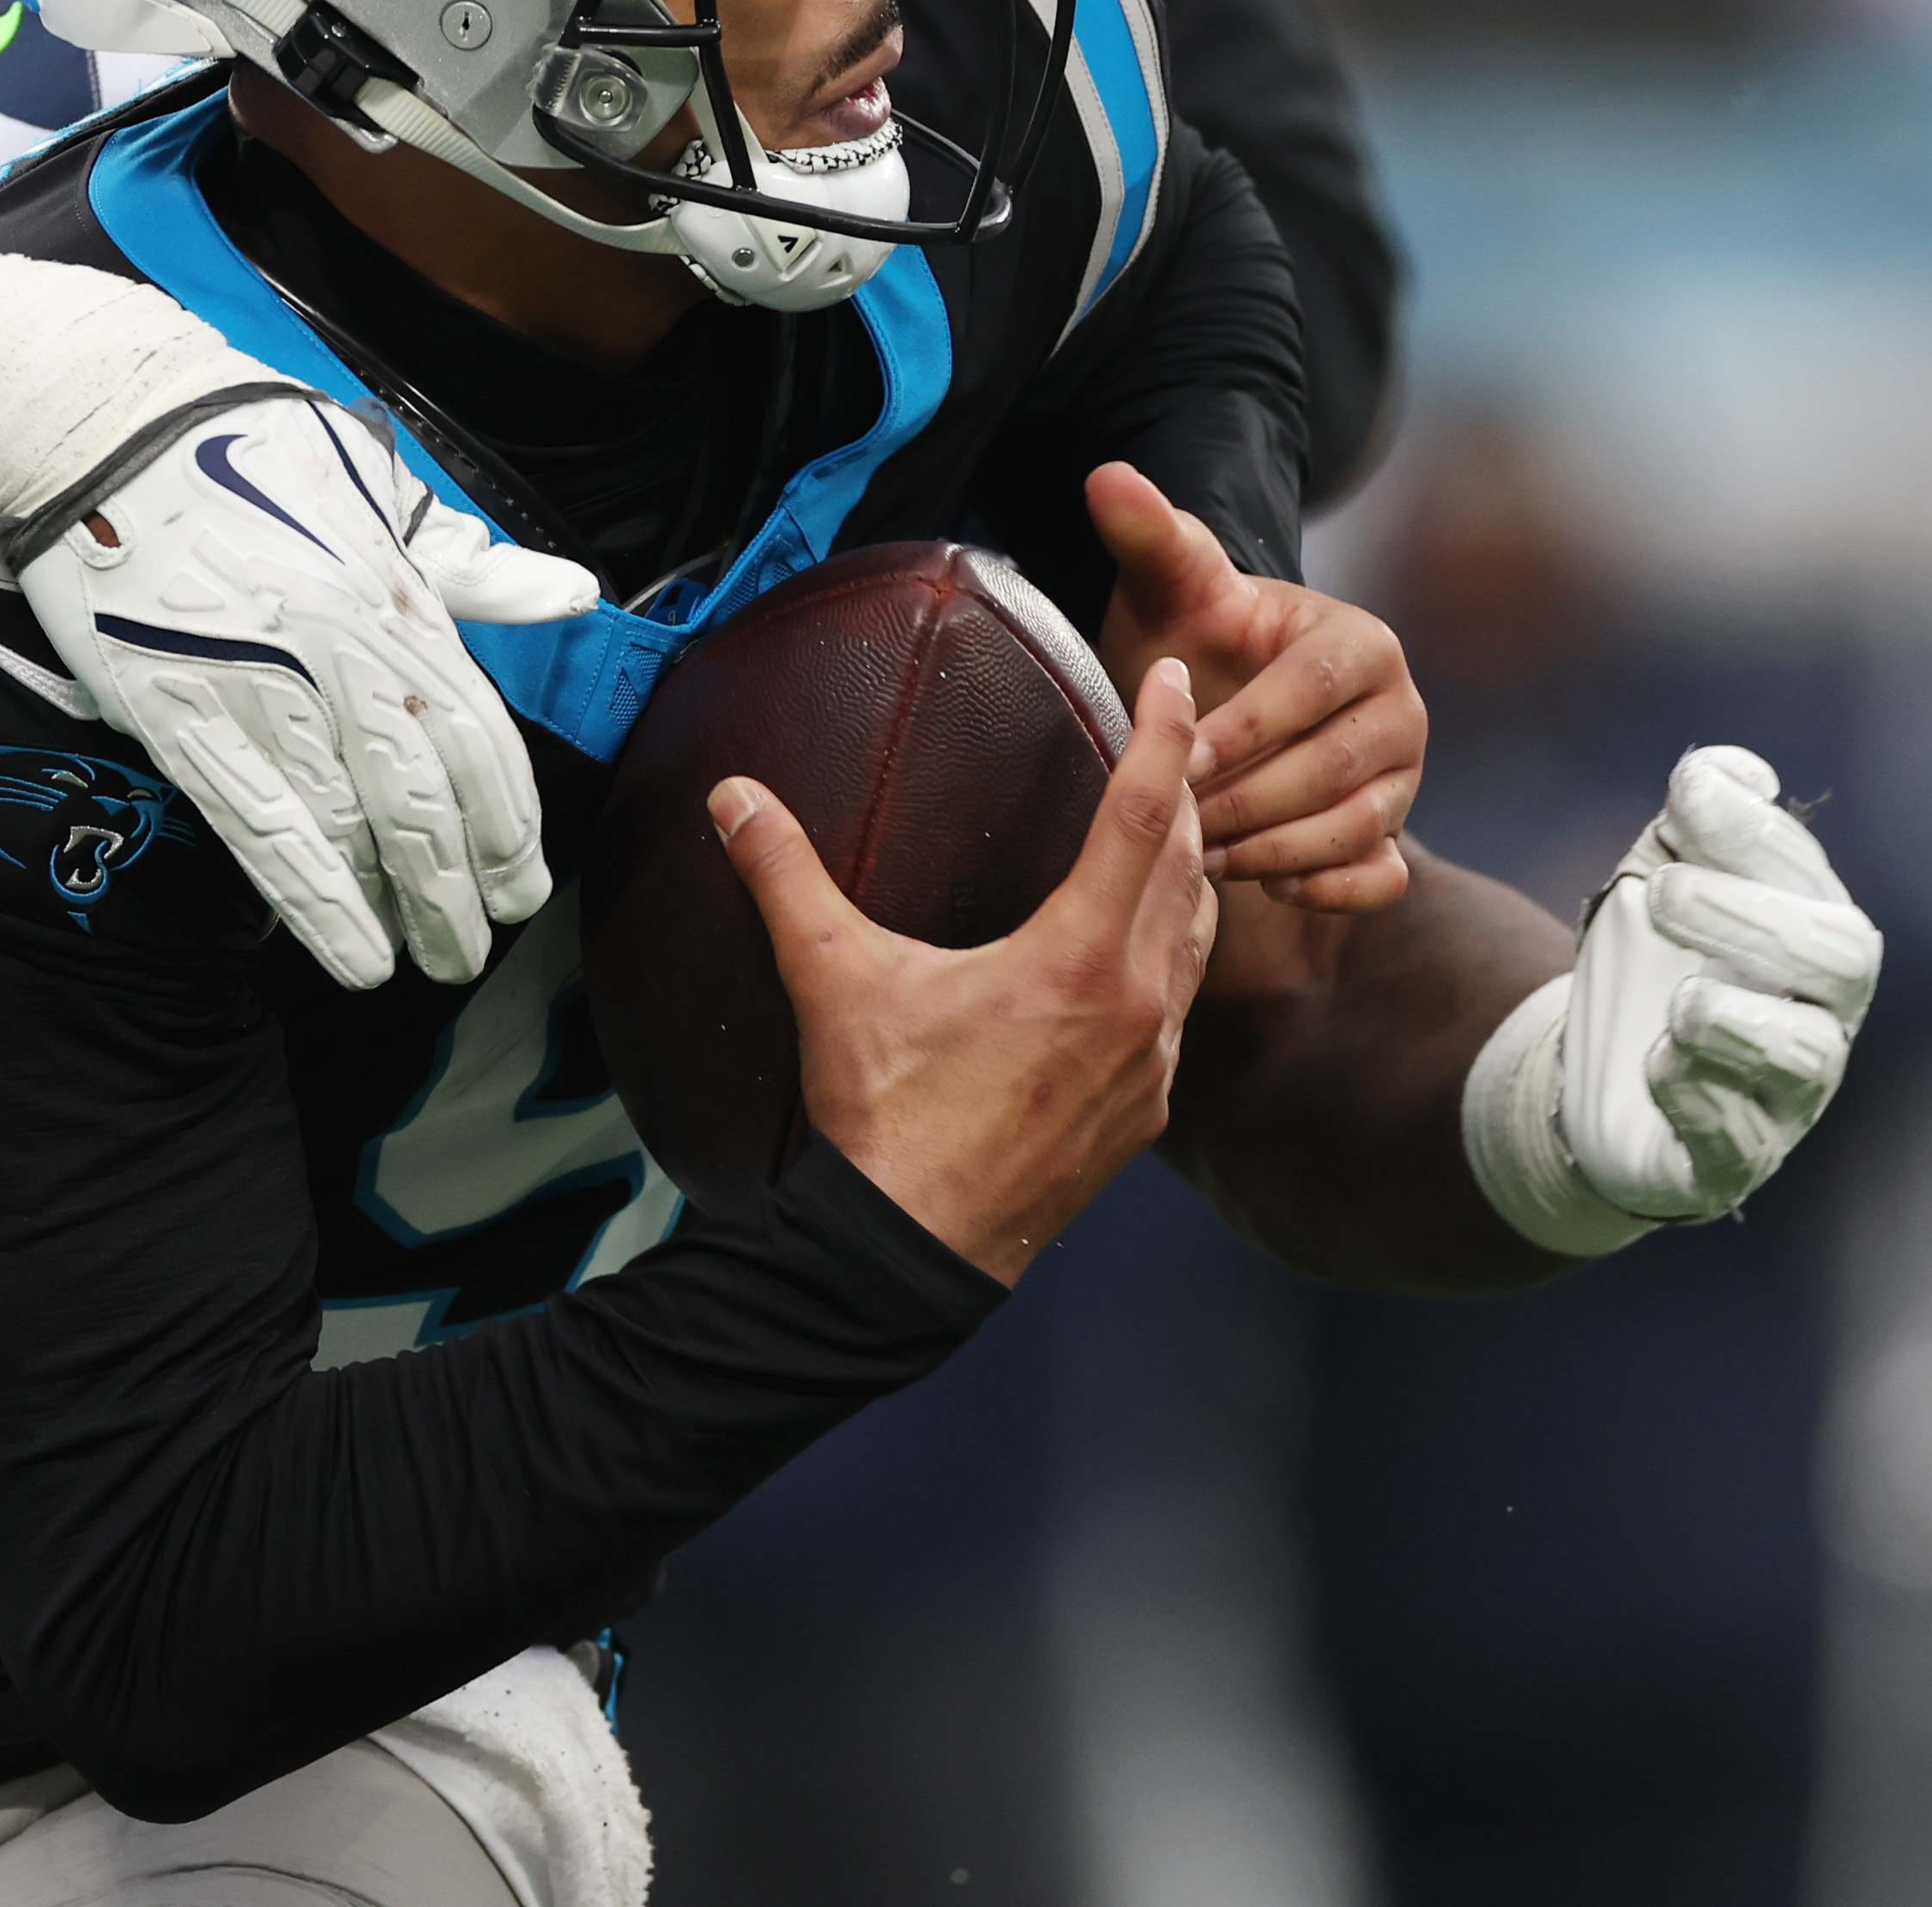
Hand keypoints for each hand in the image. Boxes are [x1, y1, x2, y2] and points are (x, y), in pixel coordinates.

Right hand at [17, 397, 595, 989]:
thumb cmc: (246, 454)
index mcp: (392, 595)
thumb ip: (470, 566)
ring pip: (346, 825)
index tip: (526, 886)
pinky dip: (311, 902)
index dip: (509, 824)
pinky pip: (258, 827)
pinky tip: (347, 956)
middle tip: (477, 949)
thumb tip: (574, 594)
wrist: (102, 426)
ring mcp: (255, 683)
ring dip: (392, 910)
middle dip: (460, 888)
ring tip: (417, 964)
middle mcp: (337, 647)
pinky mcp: (175, 711)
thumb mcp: (376, 489)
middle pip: (422, 797)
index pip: (476, 734)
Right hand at [708, 657, 1216, 1283]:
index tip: (1171, 678)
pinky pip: (1180, 1007)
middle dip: (1181, 794)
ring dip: (1187, 876)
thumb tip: (735, 798)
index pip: (1143, 816)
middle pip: (1188, 867)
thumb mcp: (833, 980)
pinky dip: (1173, 955)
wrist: (912, 1252)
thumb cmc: (884, 1118)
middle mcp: (1136, 1005)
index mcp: (1077, 959)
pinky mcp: (1143, 1110)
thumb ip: (786, 877)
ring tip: (1166, 832)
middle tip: (1167, 739)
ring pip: (1197, 938)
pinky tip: (1140, 950)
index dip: (1160, 735)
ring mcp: (1149, 1064)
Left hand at [1086, 462, 1420, 910]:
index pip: (1311, 688)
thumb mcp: (1169, 591)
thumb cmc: (1192, 644)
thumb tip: (1107, 477)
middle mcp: (1399, 710)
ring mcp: (1404, 779)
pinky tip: (1263, 887)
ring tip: (1203, 854)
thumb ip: (1150, 534)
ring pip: (1356, 826)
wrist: (1214, 708)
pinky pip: (1382, 877)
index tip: (1175, 755)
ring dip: (1274, 848)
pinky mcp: (1395, 838)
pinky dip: (1328, 890)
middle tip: (1179, 818)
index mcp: (1360, 642)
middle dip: (1249, 798)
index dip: (1243, 726)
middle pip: (1335, 766)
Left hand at [1459, 747, 1882, 1254]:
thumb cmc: (1652, 966)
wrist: (1600, 1083)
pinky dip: (1698, 1098)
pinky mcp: (1735, 1158)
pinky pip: (1739, 1140)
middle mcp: (1820, 1010)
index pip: (1804, 872)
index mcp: (1808, 929)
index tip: (1688, 793)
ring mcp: (1787, 1092)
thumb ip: (1693, 823)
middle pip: (1838, 957)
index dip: (1750, 831)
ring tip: (1679, 1003)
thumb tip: (1730, 769)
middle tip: (1663, 894)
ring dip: (1739, 1022)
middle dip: (1754, 917)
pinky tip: (1658, 1065)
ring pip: (1804, 1059)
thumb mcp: (1658, 879)